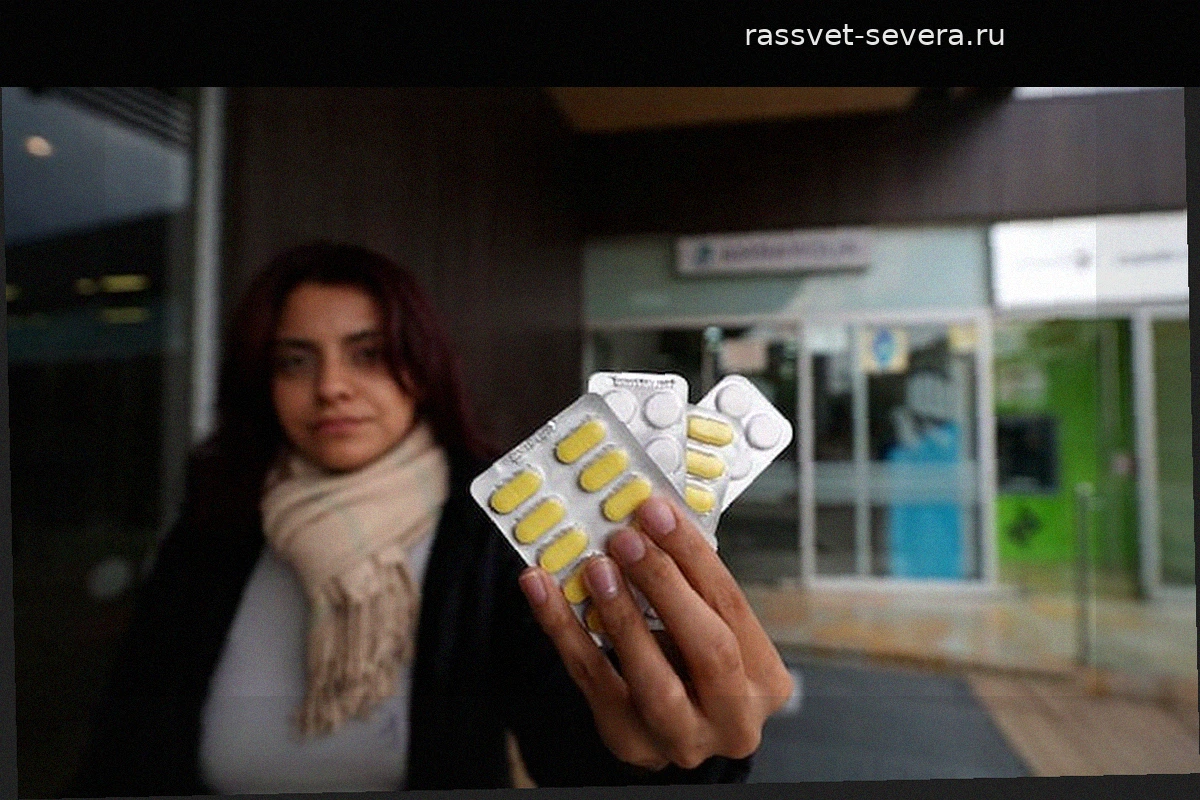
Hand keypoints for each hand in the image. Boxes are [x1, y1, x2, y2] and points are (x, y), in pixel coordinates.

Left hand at [518, 495, 793, 770]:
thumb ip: (686, 587)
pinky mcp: (630, 743)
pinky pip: (594, 682)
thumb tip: (643, 525)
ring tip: (593, 569)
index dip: (692, 555)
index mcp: (765, 678)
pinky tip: (543, 591)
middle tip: (626, 539)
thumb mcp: (706, 626)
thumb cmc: (691, 664)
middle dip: (665, 586)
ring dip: (620, 617)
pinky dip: (565, 631)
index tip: (657, 512)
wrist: (672, 727)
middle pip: (708, 648)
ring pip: (653, 680)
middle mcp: (734, 718)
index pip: (732, 606)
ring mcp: (682, 740)